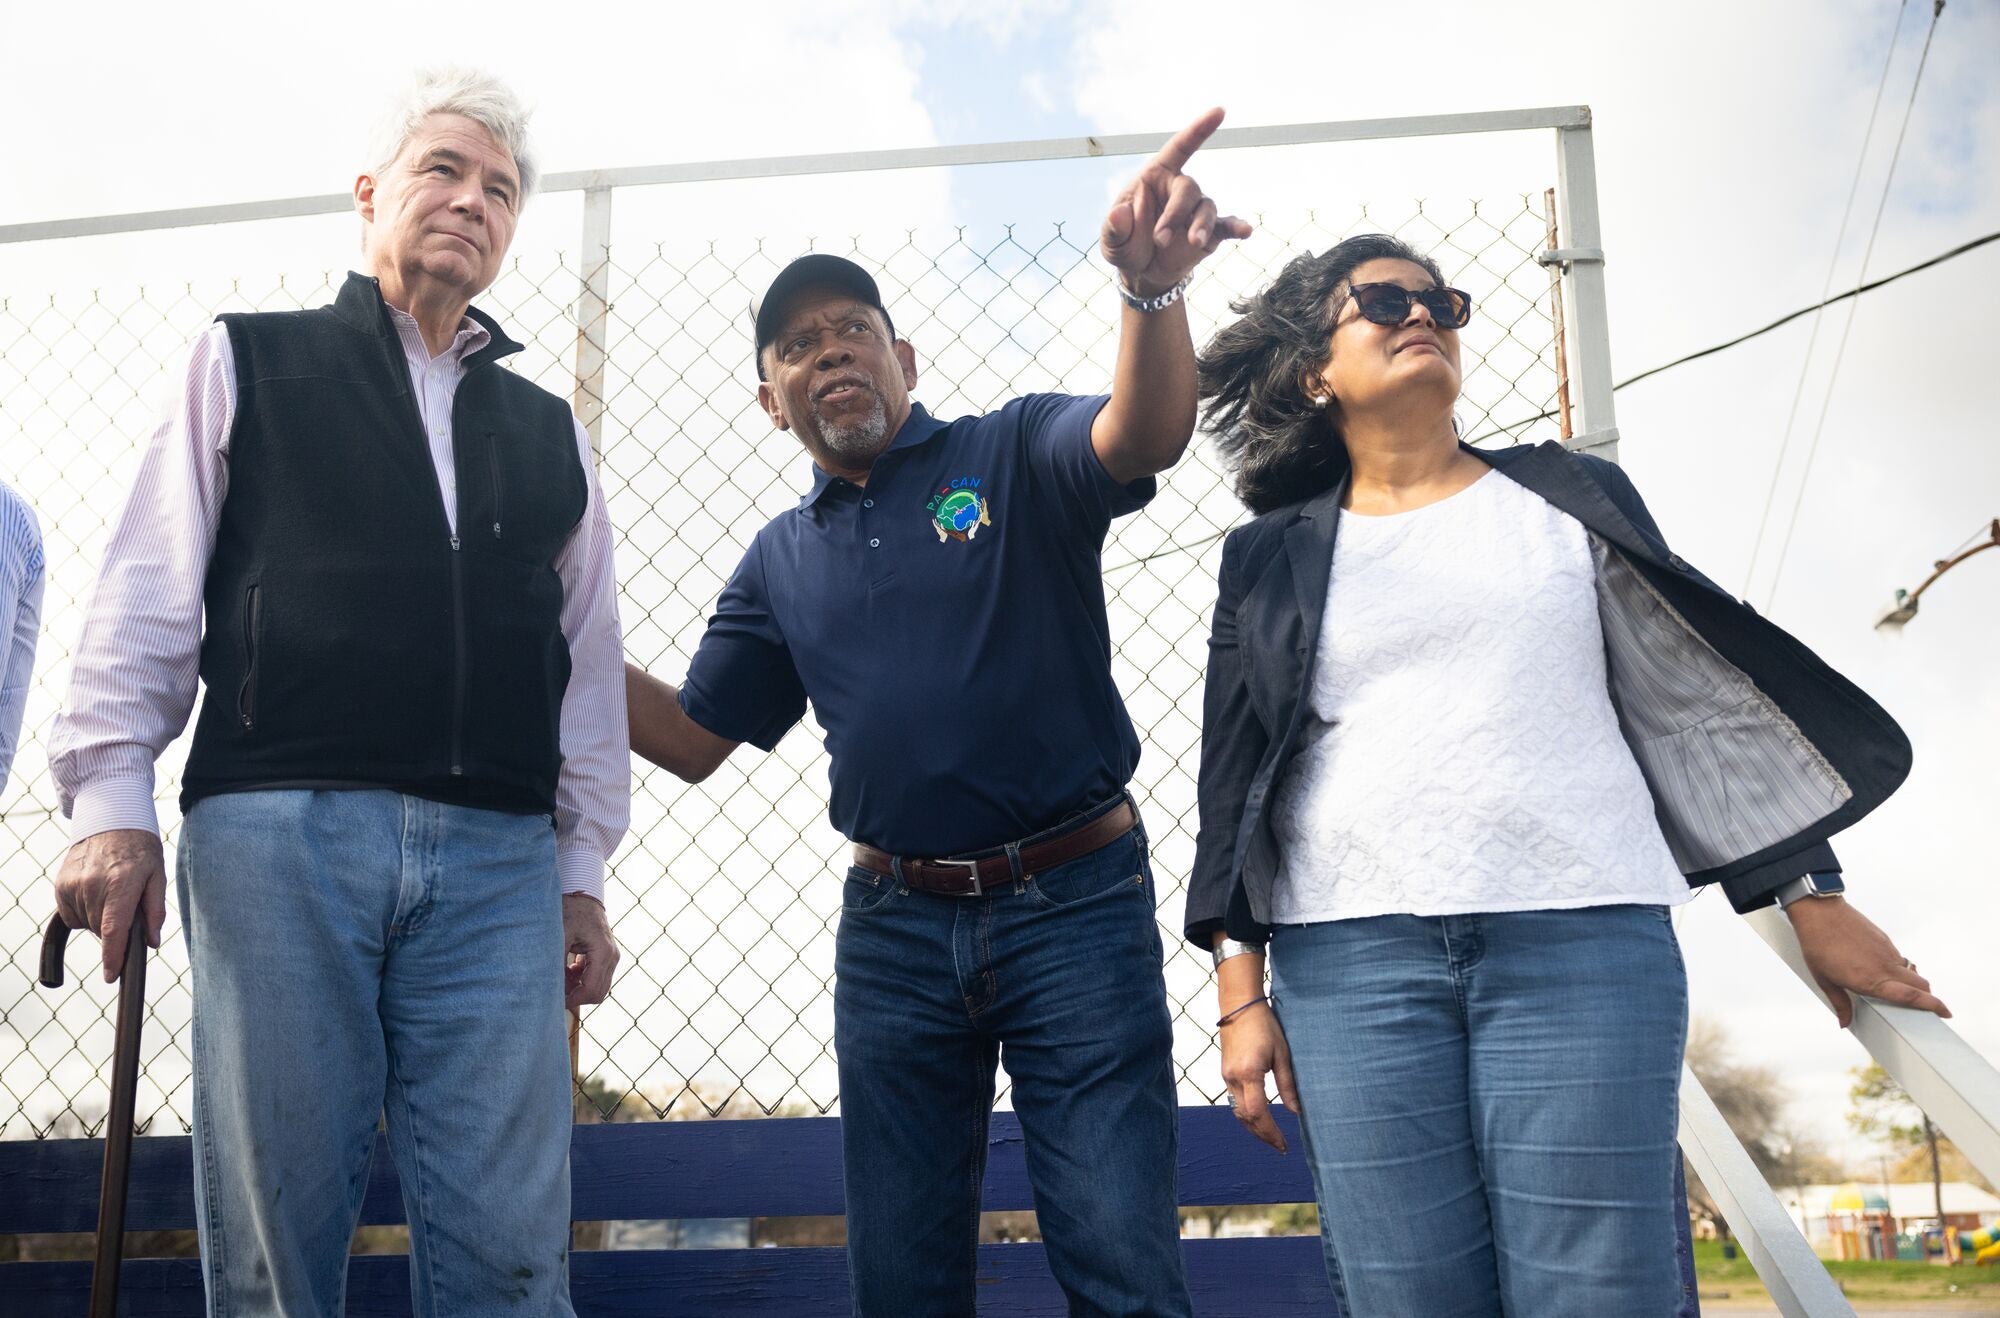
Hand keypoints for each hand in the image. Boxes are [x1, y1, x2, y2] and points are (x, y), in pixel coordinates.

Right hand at [53, 828, 166, 982]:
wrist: (110, 820)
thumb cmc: (140, 849)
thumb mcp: (157, 876)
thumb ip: (154, 911)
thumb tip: (151, 942)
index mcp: (121, 884)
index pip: (114, 929)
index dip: (112, 955)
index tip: (111, 976)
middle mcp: (93, 885)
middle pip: (102, 929)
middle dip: (116, 928)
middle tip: (126, 905)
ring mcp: (72, 885)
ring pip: (86, 924)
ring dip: (99, 919)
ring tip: (111, 893)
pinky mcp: (60, 885)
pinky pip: (71, 915)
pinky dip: (84, 912)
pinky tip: (95, 893)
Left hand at [563, 892, 618, 1010]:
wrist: (582, 893)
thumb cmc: (570, 911)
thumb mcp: (559, 936)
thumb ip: (556, 963)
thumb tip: (549, 988)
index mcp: (603, 953)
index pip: (592, 990)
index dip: (573, 1000)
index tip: (554, 1000)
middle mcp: (612, 957)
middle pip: (598, 993)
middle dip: (576, 996)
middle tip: (556, 990)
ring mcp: (612, 956)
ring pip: (598, 986)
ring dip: (579, 987)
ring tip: (560, 976)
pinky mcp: (607, 955)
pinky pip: (597, 976)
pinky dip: (582, 979)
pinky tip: (568, 969)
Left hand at [1100, 107, 1252, 296]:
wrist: (1142, 271)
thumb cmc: (1125, 244)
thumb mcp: (1111, 238)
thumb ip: (1113, 227)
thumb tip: (1119, 213)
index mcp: (1156, 176)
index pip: (1179, 148)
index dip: (1198, 130)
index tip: (1220, 112)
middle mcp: (1180, 188)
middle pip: (1189, 189)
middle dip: (1176, 213)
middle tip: (1160, 239)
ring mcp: (1197, 210)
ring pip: (1207, 208)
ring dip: (1200, 225)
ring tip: (1193, 243)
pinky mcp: (1210, 233)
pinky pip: (1226, 226)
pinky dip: (1237, 227)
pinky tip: (1246, 231)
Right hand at [1220, 1001, 1301, 1152]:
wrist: (1239, 1006)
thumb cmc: (1265, 1025)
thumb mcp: (1282, 1054)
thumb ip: (1288, 1085)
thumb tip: (1296, 1111)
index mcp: (1249, 1073)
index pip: (1258, 1113)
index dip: (1270, 1132)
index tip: (1284, 1144)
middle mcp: (1233, 1078)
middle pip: (1245, 1118)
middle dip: (1262, 1135)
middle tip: (1280, 1146)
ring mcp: (1226, 1076)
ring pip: (1237, 1112)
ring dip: (1253, 1128)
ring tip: (1271, 1137)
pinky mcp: (1226, 1072)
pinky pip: (1234, 1101)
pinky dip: (1247, 1114)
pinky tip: (1260, 1118)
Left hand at [1787, 897, 1948, 1026]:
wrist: (1819, 912)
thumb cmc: (1817, 945)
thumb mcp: (1824, 980)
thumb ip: (1840, 1003)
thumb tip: (1845, 1022)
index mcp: (1871, 981)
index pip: (1911, 996)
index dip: (1933, 1006)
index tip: (1946, 1014)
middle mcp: (1884, 967)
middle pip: (1921, 985)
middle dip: (1927, 997)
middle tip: (1922, 1006)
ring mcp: (1887, 951)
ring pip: (1910, 971)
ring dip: (1909, 981)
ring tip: (1891, 986)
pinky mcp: (1885, 940)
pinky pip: (1897, 958)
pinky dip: (1895, 967)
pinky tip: (1875, 965)